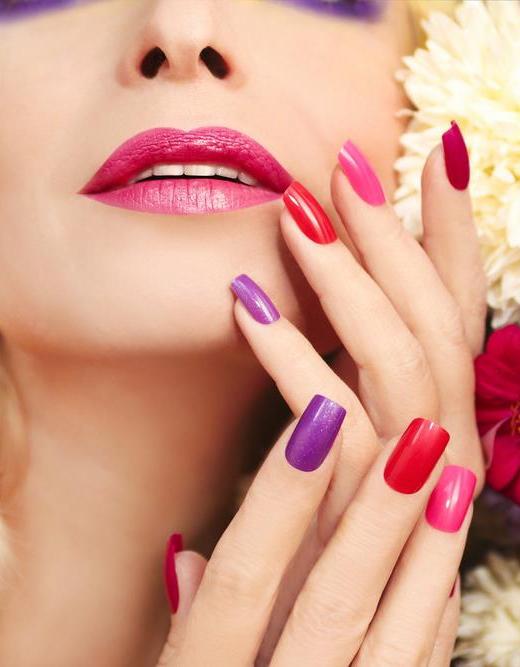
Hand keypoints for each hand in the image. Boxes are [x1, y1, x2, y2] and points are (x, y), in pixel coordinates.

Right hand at [157, 398, 472, 665]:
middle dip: (377, 517)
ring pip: (396, 639)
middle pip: (333, 603)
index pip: (243, 580)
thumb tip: (193, 559)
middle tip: (414, 434)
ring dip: (429, 557)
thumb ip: (190, 634)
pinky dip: (437, 613)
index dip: (280, 500)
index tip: (317, 418)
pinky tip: (450, 556)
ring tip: (455, 479)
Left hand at [238, 125, 486, 659]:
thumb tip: (323, 342)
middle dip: (394, 234)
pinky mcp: (358, 516)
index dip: (453, 232)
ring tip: (296, 214)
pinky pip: (335, 422)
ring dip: (345, 278)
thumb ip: (341, 396)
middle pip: (435, 318)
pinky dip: (292, 359)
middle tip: (346, 165)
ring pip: (397, 357)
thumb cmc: (329, 541)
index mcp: (443, 420)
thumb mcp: (346, 454)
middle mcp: (445, 444)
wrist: (325, 647)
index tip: (439, 157)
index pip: (459, 309)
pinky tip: (246, 307)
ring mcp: (412, 482)